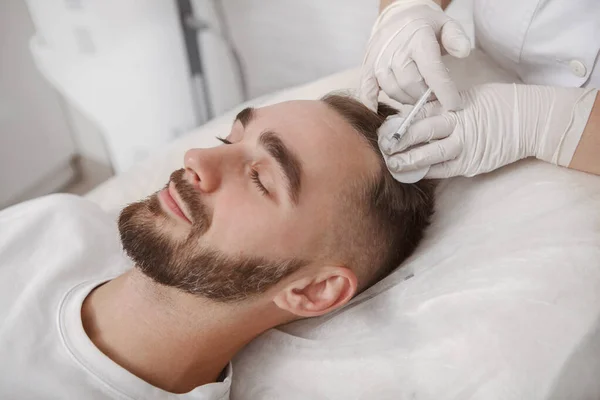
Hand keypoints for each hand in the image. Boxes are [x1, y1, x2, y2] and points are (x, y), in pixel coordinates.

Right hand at [359, 0, 470, 110]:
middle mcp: (395, 50)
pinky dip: (371, 103)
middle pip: (411, 85)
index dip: (444, 91)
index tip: (454, 105)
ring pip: (394, 91)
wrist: (397, 16)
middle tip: (434, 96)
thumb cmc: (425, 25)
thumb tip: (463, 52)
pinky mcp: (367, 68)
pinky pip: (367, 90)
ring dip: (408, 98)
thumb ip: (456, 37)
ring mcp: (378, 60)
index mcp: (417, 39)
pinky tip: (378, 112)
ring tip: (417, 94)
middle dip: (426, 96)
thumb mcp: (446, 24)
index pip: (432, 71)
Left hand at [379, 83, 597, 178]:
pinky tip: (412, 174)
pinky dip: (427, 172)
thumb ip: (440, 106)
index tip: (382, 129)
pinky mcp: (472, 164)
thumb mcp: (467, 96)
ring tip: (392, 165)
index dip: (399, 123)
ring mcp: (466, 146)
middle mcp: (458, 125)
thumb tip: (410, 115)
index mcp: (454, 105)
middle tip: (381, 147)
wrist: (531, 120)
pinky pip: (444, 170)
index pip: (420, 113)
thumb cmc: (496, 104)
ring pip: (430, 156)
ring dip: (408, 162)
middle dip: (398, 141)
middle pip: (421, 133)